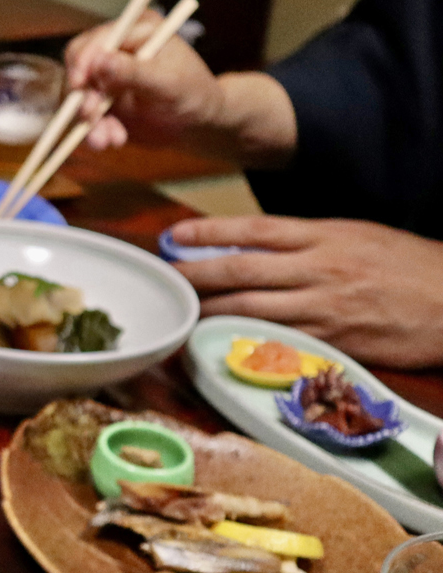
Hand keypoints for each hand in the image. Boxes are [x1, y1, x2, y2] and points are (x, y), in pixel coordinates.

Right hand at [65, 10, 224, 150]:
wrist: (199, 122)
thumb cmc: (194, 93)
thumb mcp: (169, 82)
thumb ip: (134, 72)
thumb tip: (99, 61)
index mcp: (134, 32)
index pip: (95, 41)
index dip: (83, 61)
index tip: (79, 85)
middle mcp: (115, 51)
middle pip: (79, 68)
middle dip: (83, 96)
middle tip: (91, 117)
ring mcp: (106, 77)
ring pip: (80, 98)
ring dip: (89, 121)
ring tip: (106, 140)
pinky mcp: (102, 101)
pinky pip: (87, 117)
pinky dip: (96, 131)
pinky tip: (114, 140)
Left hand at [172, 215, 442, 367]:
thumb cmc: (408, 266)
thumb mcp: (357, 236)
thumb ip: (307, 240)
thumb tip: (253, 245)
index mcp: (326, 237)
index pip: (254, 231)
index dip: (209, 232)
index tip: (175, 235)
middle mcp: (321, 270)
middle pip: (242, 271)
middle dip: (195, 274)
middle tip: (164, 277)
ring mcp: (326, 309)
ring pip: (252, 309)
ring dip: (210, 311)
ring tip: (180, 312)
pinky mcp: (335, 342)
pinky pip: (279, 340)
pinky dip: (246, 339)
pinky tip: (221, 340)